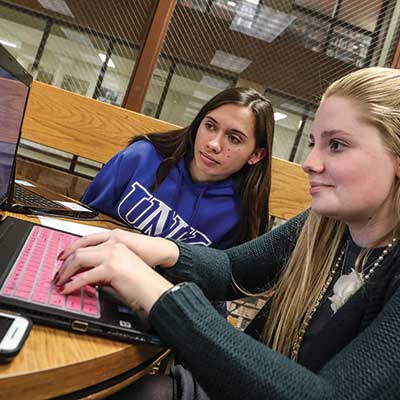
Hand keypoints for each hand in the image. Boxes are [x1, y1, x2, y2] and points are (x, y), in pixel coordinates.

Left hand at [55, 242, 172, 316]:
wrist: (156, 285)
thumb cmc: (143, 278)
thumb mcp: (121, 267)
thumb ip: (104, 266)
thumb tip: (87, 275)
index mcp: (116, 241)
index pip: (87, 240)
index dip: (71, 249)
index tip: (62, 259)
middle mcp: (113, 244)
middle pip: (79, 248)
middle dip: (65, 263)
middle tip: (58, 275)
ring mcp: (112, 254)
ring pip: (78, 258)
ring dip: (66, 272)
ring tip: (60, 282)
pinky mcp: (111, 268)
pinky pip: (84, 276)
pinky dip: (73, 284)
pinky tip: (68, 289)